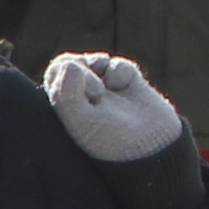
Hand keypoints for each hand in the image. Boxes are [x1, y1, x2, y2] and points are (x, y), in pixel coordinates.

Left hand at [42, 50, 184, 161]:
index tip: (85, 96)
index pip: (54, 73)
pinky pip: (118, 65)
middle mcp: (83, 99)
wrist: (153, 148)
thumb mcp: (81, 123)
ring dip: (99, 64)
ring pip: (94, 61)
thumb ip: (66, 94)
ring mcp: (106, 91)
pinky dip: (121, 71)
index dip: (66, 74)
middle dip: (83, 67)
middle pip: (70, 63)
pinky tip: (125, 85)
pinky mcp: (129, 85)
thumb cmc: (111, 141)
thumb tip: (70, 64)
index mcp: (66, 109)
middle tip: (99, 92)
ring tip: (108, 86)